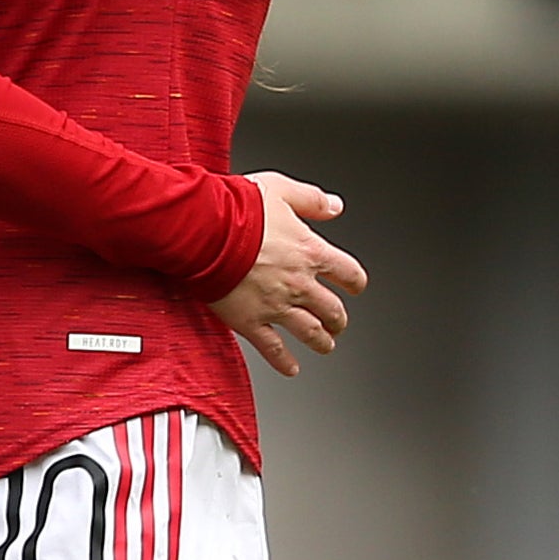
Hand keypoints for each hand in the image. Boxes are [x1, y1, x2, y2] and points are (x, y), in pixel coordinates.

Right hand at [209, 173, 365, 374]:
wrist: (203, 230)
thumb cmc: (236, 209)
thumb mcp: (281, 191)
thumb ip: (312, 200)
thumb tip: (336, 207)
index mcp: (311, 252)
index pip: (348, 273)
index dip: (355, 282)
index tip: (355, 286)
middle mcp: (300, 283)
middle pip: (332, 309)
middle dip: (338, 318)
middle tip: (338, 322)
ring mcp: (276, 305)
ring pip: (310, 332)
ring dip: (322, 341)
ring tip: (325, 345)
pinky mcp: (250, 321)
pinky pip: (273, 348)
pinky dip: (284, 361)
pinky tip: (291, 368)